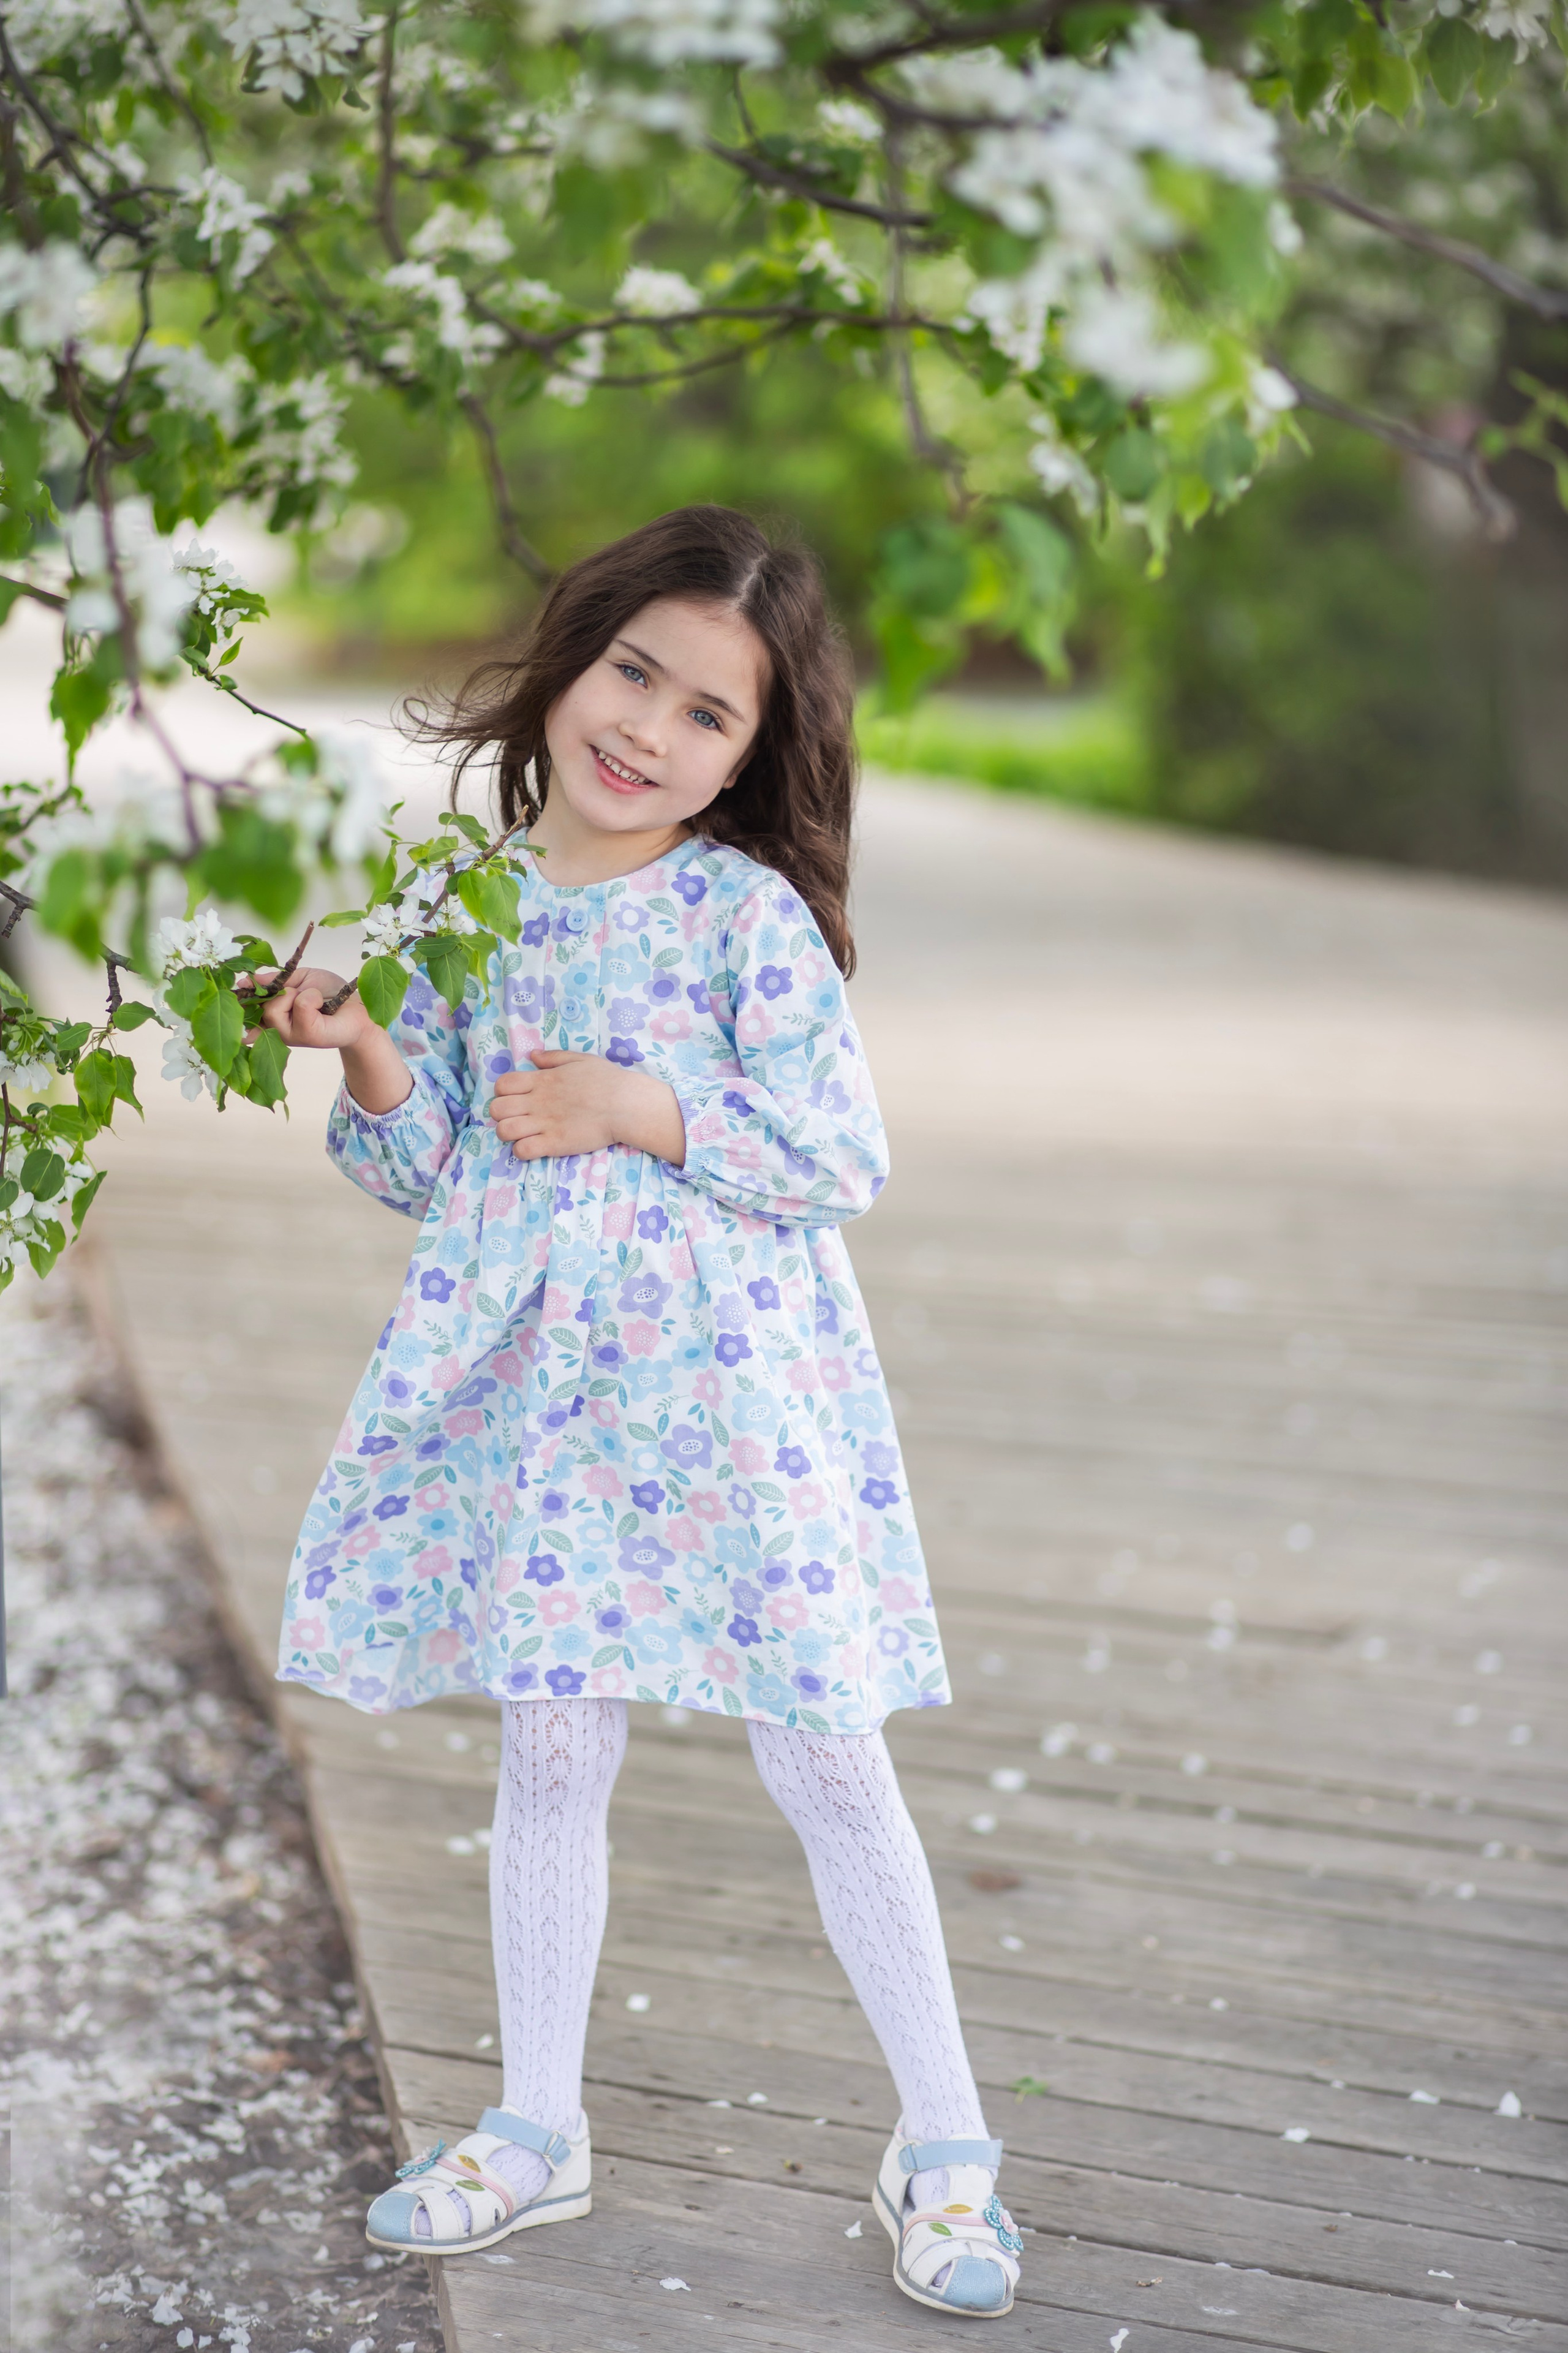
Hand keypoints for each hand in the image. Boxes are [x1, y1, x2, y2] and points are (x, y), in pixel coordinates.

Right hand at [248, 962, 412, 1115]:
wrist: (358, 1006)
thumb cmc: (329, 994)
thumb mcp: (299, 979)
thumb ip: (274, 980)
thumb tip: (245, 980)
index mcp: (273, 1018)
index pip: (246, 1013)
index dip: (241, 999)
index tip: (237, 987)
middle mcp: (278, 1031)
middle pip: (259, 1008)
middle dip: (279, 992)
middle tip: (300, 992)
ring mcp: (291, 1037)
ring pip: (274, 1008)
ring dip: (297, 994)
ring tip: (315, 1000)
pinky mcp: (308, 1036)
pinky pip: (301, 1005)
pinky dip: (313, 997)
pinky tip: (323, 1005)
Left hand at [488, 1049, 685, 1163]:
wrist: (626, 1105)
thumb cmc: (607, 1080)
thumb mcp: (580, 1059)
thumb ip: (553, 1057)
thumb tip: (532, 1056)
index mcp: (542, 1079)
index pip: (502, 1084)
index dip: (503, 1092)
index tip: (516, 1098)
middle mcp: (537, 1101)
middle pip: (496, 1109)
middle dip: (501, 1114)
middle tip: (517, 1117)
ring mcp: (544, 1123)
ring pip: (503, 1131)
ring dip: (509, 1133)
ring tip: (523, 1134)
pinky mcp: (554, 1144)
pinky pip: (522, 1150)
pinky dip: (522, 1150)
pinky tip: (533, 1146)